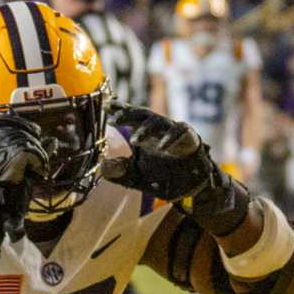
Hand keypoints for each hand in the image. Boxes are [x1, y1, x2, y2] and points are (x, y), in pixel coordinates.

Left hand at [103, 104, 250, 234]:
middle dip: (128, 114)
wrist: (191, 188)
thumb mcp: (136, 175)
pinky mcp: (190, 138)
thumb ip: (120, 171)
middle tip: (114, 118)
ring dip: (146, 129)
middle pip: (142, 115)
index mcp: (144, 133)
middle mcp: (158, 129)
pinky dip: (171, 139)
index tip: (106, 106)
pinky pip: (181, 133)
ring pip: (160, 122)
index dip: (120, 110)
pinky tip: (162, 147)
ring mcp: (174, 132)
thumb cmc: (163, 175)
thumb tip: (102, 168)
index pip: (130, 117)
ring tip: (134, 140)